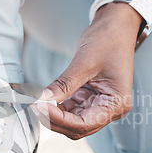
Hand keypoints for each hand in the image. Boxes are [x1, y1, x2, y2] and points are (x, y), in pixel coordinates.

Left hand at [37, 3, 138, 138]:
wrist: (116, 25)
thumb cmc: (108, 40)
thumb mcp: (84, 62)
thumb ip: (63, 84)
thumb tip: (42, 99)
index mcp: (116, 104)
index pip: (84, 124)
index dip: (60, 119)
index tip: (40, 107)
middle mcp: (111, 109)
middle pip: (78, 127)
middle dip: (55, 119)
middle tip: (34, 106)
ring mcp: (101, 104)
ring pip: (73, 121)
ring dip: (55, 114)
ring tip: (37, 101)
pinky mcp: (91, 98)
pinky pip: (72, 109)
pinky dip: (58, 106)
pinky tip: (45, 97)